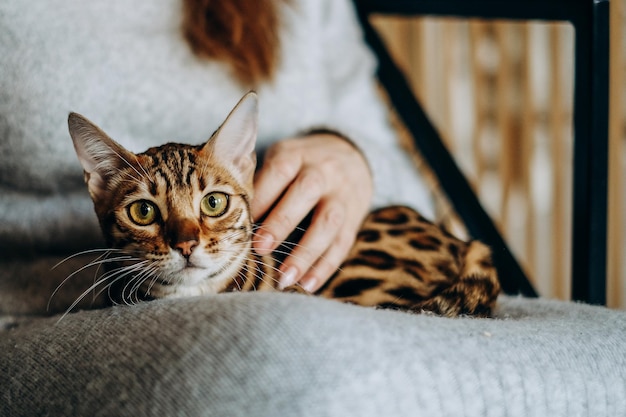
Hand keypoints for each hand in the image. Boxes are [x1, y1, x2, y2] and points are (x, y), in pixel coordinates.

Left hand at [251, 132, 372, 291]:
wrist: (350, 157)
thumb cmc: (299, 165)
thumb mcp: (280, 158)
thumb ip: (259, 182)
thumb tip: (228, 219)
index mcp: (297, 155)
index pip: (279, 171)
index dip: (261, 197)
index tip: (240, 221)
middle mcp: (323, 171)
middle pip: (306, 192)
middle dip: (282, 222)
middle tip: (259, 248)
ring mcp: (342, 196)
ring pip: (328, 223)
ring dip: (306, 253)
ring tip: (284, 278)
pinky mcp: (354, 219)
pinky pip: (342, 244)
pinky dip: (325, 267)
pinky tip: (307, 285)